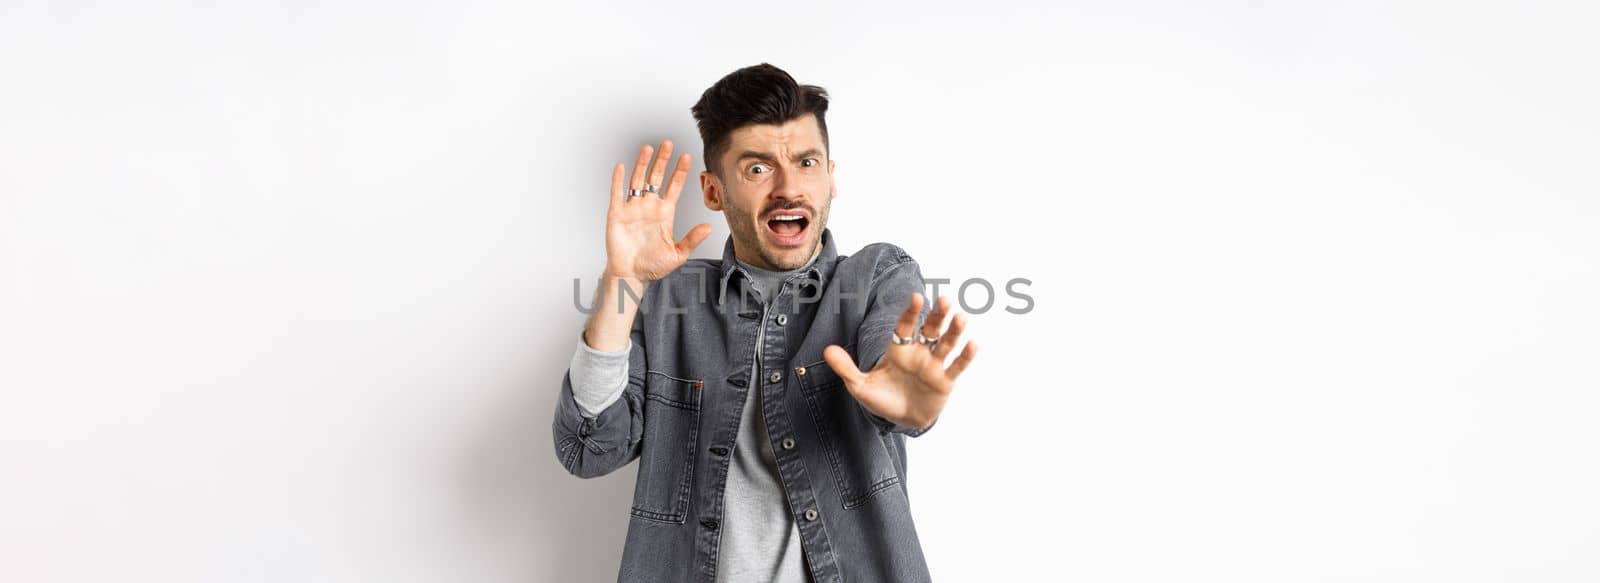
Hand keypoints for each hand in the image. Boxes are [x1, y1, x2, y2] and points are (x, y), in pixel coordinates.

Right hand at [605, 139, 712, 280]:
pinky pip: (617, 193)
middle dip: (663, 161)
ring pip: (638, 180)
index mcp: (664, 214)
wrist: (631, 276)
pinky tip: (621, 166)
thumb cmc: (653, 266)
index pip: (674, 187)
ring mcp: (632, 209)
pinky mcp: (617, 214)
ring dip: (643, 164)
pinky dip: (617, 180)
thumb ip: (692, 239)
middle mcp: (649, 207)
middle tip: (668, 143)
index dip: (680, 172)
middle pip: (657, 178)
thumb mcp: (678, 254)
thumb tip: (709, 227)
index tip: (687, 157)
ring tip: (648, 148)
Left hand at [822, 293, 977, 430]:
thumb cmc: (882, 399)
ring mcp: (934, 366)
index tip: (916, 297)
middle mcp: (919, 353)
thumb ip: (845, 368)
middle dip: (938, 315)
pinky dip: (966, 356)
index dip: (911, 312)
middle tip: (945, 300)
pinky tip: (973, 344)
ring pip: (946, 344)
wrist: (900, 421)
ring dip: (954, 332)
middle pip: (930, 329)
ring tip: (961, 318)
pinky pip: (956, 367)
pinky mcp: (945, 382)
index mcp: (898, 349)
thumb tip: (826, 349)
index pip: (905, 326)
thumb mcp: (860, 386)